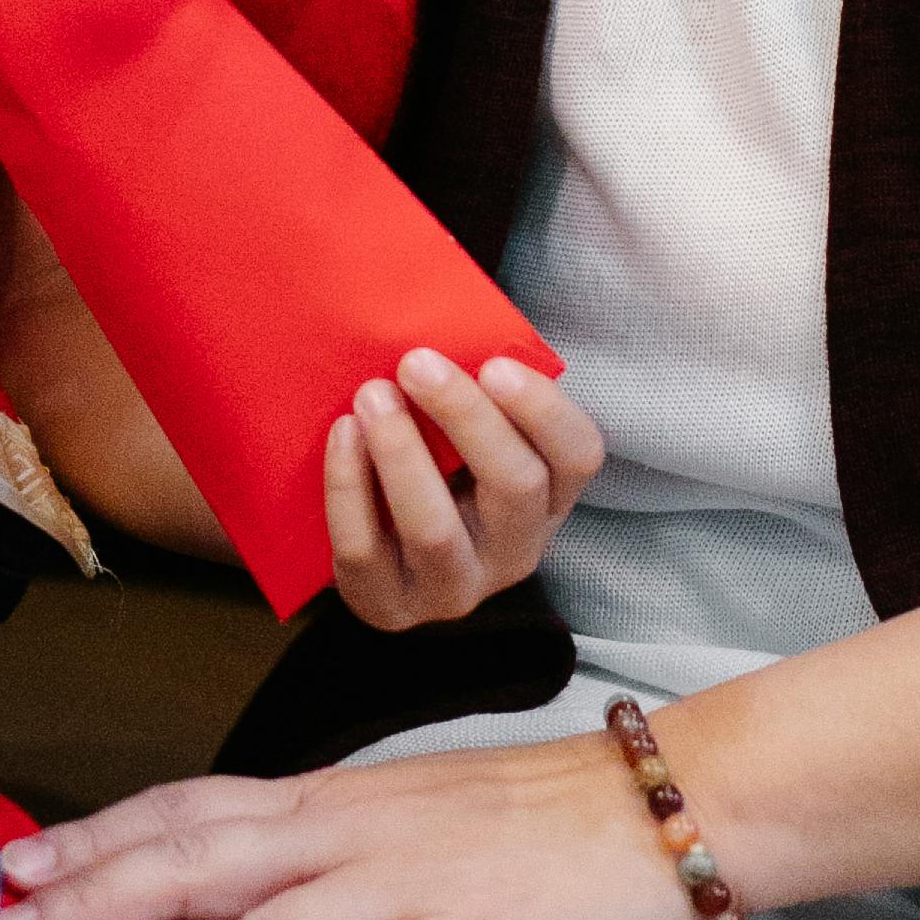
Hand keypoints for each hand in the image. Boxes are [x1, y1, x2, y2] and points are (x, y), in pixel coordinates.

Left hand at [0, 725, 709, 919]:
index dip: (97, 838)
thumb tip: (205, 906)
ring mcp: (411, 882)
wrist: (665, 804)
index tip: (10, 867)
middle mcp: (352, 831)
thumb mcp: (398, 823)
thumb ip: (301, 858)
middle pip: (197, 860)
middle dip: (94, 902)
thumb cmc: (532, 822)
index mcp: (329, 802)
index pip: (187, 809)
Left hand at [328, 351, 604, 627]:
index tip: (493, 365)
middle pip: (514, 486)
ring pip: (436, 530)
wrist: (380, 548)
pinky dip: (349, 488)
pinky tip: (342, 434)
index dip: (544, 411)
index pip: (578, 456)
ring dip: (402, 454)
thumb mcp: (474, 433)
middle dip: (465, 417)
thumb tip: (451, 314)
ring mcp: (453, 588)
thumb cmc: (437, 461)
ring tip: (371, 395)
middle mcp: (514, 550)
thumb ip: (479, 387)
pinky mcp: (389, 606)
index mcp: (549, 497)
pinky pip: (365, 551)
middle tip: (415, 362)